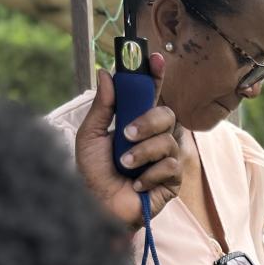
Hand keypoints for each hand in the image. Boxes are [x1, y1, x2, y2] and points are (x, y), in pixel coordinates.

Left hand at [74, 53, 181, 231]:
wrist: (97, 206)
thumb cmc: (92, 173)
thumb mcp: (91, 134)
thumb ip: (102, 106)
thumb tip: (106, 73)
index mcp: (136, 122)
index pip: (151, 93)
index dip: (155, 75)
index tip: (153, 58)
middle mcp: (154, 137)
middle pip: (167, 114)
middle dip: (148, 122)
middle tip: (127, 134)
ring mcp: (166, 158)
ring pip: (168, 141)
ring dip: (143, 153)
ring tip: (124, 165)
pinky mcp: (172, 181)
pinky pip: (170, 166)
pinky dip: (149, 174)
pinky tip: (136, 185)